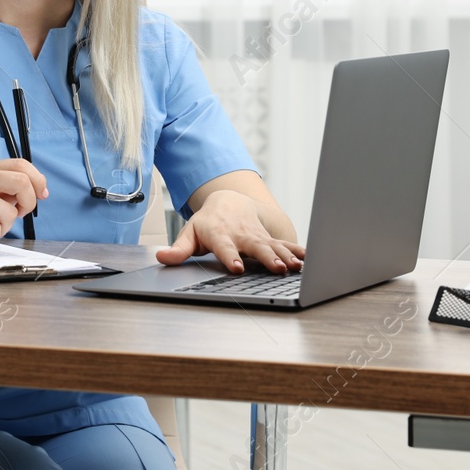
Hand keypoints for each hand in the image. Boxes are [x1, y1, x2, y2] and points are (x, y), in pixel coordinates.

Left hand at [156, 190, 304, 273]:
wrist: (228, 201)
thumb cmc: (207, 223)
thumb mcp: (190, 234)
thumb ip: (178, 249)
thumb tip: (161, 257)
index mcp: (220, 235)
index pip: (225, 248)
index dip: (231, 257)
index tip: (237, 268)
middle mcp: (241, 235)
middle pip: (255, 247)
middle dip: (267, 258)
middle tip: (277, 269)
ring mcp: (257, 236)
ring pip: (273, 246)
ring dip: (285, 256)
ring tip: (295, 267)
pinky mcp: (270, 237)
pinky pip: (285, 244)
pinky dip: (297, 251)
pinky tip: (308, 259)